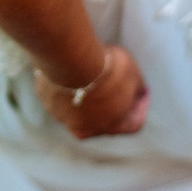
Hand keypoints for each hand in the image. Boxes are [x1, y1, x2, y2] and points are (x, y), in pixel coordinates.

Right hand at [34, 45, 149, 139]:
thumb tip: (139, 90)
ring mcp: (65, 118)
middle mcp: (90, 129)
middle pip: (105, 118)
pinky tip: (72, 71)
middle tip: (114, 82)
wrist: (71, 61)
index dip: (140, 107)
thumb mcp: (134, 74)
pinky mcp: (48, 103)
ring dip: (88, 95)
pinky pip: (61, 97)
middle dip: (112, 101)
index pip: (133, 123)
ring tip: (91, 74)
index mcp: (115, 126)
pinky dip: (68, 87)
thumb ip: (137, 86)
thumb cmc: (108, 70)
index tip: (142, 92)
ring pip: (80, 109)